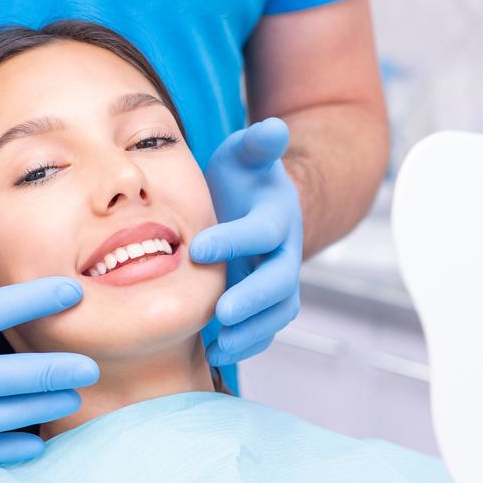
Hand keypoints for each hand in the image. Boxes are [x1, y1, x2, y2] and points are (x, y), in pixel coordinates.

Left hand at [190, 118, 302, 365]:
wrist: (258, 207)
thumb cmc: (244, 179)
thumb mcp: (247, 155)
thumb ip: (258, 144)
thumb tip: (271, 127)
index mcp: (276, 217)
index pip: (260, 232)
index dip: (233, 240)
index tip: (198, 248)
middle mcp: (284, 253)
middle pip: (279, 282)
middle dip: (251, 299)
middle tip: (220, 314)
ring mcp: (278, 281)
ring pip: (277, 313)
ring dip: (250, 332)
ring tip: (217, 347)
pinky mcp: (267, 303)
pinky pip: (265, 329)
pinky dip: (247, 344)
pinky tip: (215, 355)